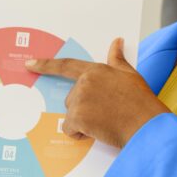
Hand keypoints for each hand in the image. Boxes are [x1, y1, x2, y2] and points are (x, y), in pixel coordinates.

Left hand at [25, 37, 170, 148]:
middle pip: (71, 98)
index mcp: (95, 70)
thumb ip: (117, 59)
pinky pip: (70, 128)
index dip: (45, 65)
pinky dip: (80, 134)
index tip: (29, 64)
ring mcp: (80, 99)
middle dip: (84, 108)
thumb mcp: (129, 75)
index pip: (65, 65)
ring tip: (106, 122)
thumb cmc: (141, 102)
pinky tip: (98, 131)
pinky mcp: (78, 116)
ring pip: (71, 114)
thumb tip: (116, 42)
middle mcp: (85, 82)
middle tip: (106, 113)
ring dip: (84, 121)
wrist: (146, 125)